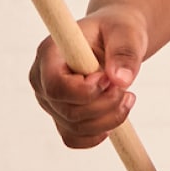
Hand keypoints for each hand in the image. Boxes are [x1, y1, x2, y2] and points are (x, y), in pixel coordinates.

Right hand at [29, 5, 148, 148]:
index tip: (108, 79)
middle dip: (105, 106)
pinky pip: (74, 139)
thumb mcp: (126, 33)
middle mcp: (42, 79)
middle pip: (68, 112)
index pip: (55, 86)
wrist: (115, 39)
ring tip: (127, 96)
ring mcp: (50, 101)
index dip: (85, 91)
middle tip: (126, 89)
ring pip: (74, 128)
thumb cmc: (117, 31)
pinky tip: (115, 114)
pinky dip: (98, 134)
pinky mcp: (60, 116)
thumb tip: (121, 80)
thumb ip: (124, 53)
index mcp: (50, 53)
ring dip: (108, 119)